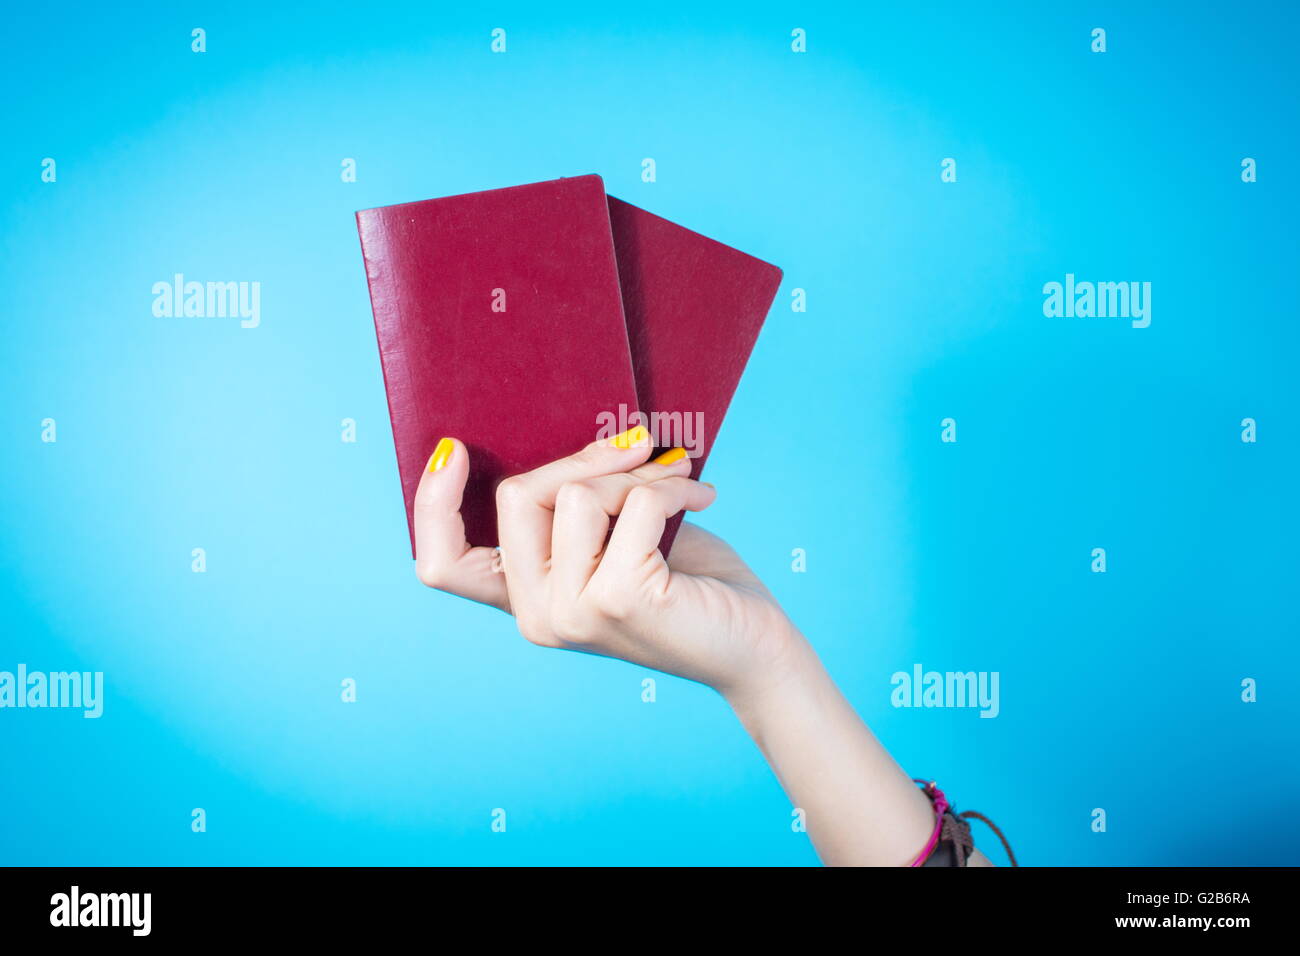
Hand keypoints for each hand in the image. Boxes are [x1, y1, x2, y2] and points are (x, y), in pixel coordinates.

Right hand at [411, 430, 806, 698]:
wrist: (753, 643)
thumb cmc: (688, 581)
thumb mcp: (614, 537)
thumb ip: (573, 505)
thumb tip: (559, 429)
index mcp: (526, 599)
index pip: (440, 562)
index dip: (431, 503)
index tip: (454, 448)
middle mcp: (537, 616)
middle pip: (516, 497)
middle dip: (582, 458)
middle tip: (639, 445)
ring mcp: (572, 613)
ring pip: (574, 495)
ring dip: (637, 473)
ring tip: (679, 479)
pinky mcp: (617, 600)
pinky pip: (630, 504)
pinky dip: (670, 488)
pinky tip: (701, 498)